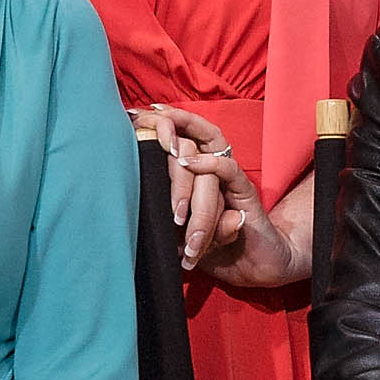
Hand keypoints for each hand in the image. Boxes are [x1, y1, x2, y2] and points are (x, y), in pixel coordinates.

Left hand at [139, 105, 306, 287]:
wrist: (250, 265)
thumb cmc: (206, 247)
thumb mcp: (173, 228)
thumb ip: (159, 211)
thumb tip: (129, 196)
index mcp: (196, 173)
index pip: (181, 135)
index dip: (161, 122)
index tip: (137, 114)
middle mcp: (213, 168)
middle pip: (194, 131)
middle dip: (169, 121)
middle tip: (147, 116)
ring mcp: (228, 177)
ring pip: (209, 146)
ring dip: (186, 142)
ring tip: (165, 141)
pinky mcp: (244, 190)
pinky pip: (228, 169)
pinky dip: (208, 163)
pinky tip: (188, 163)